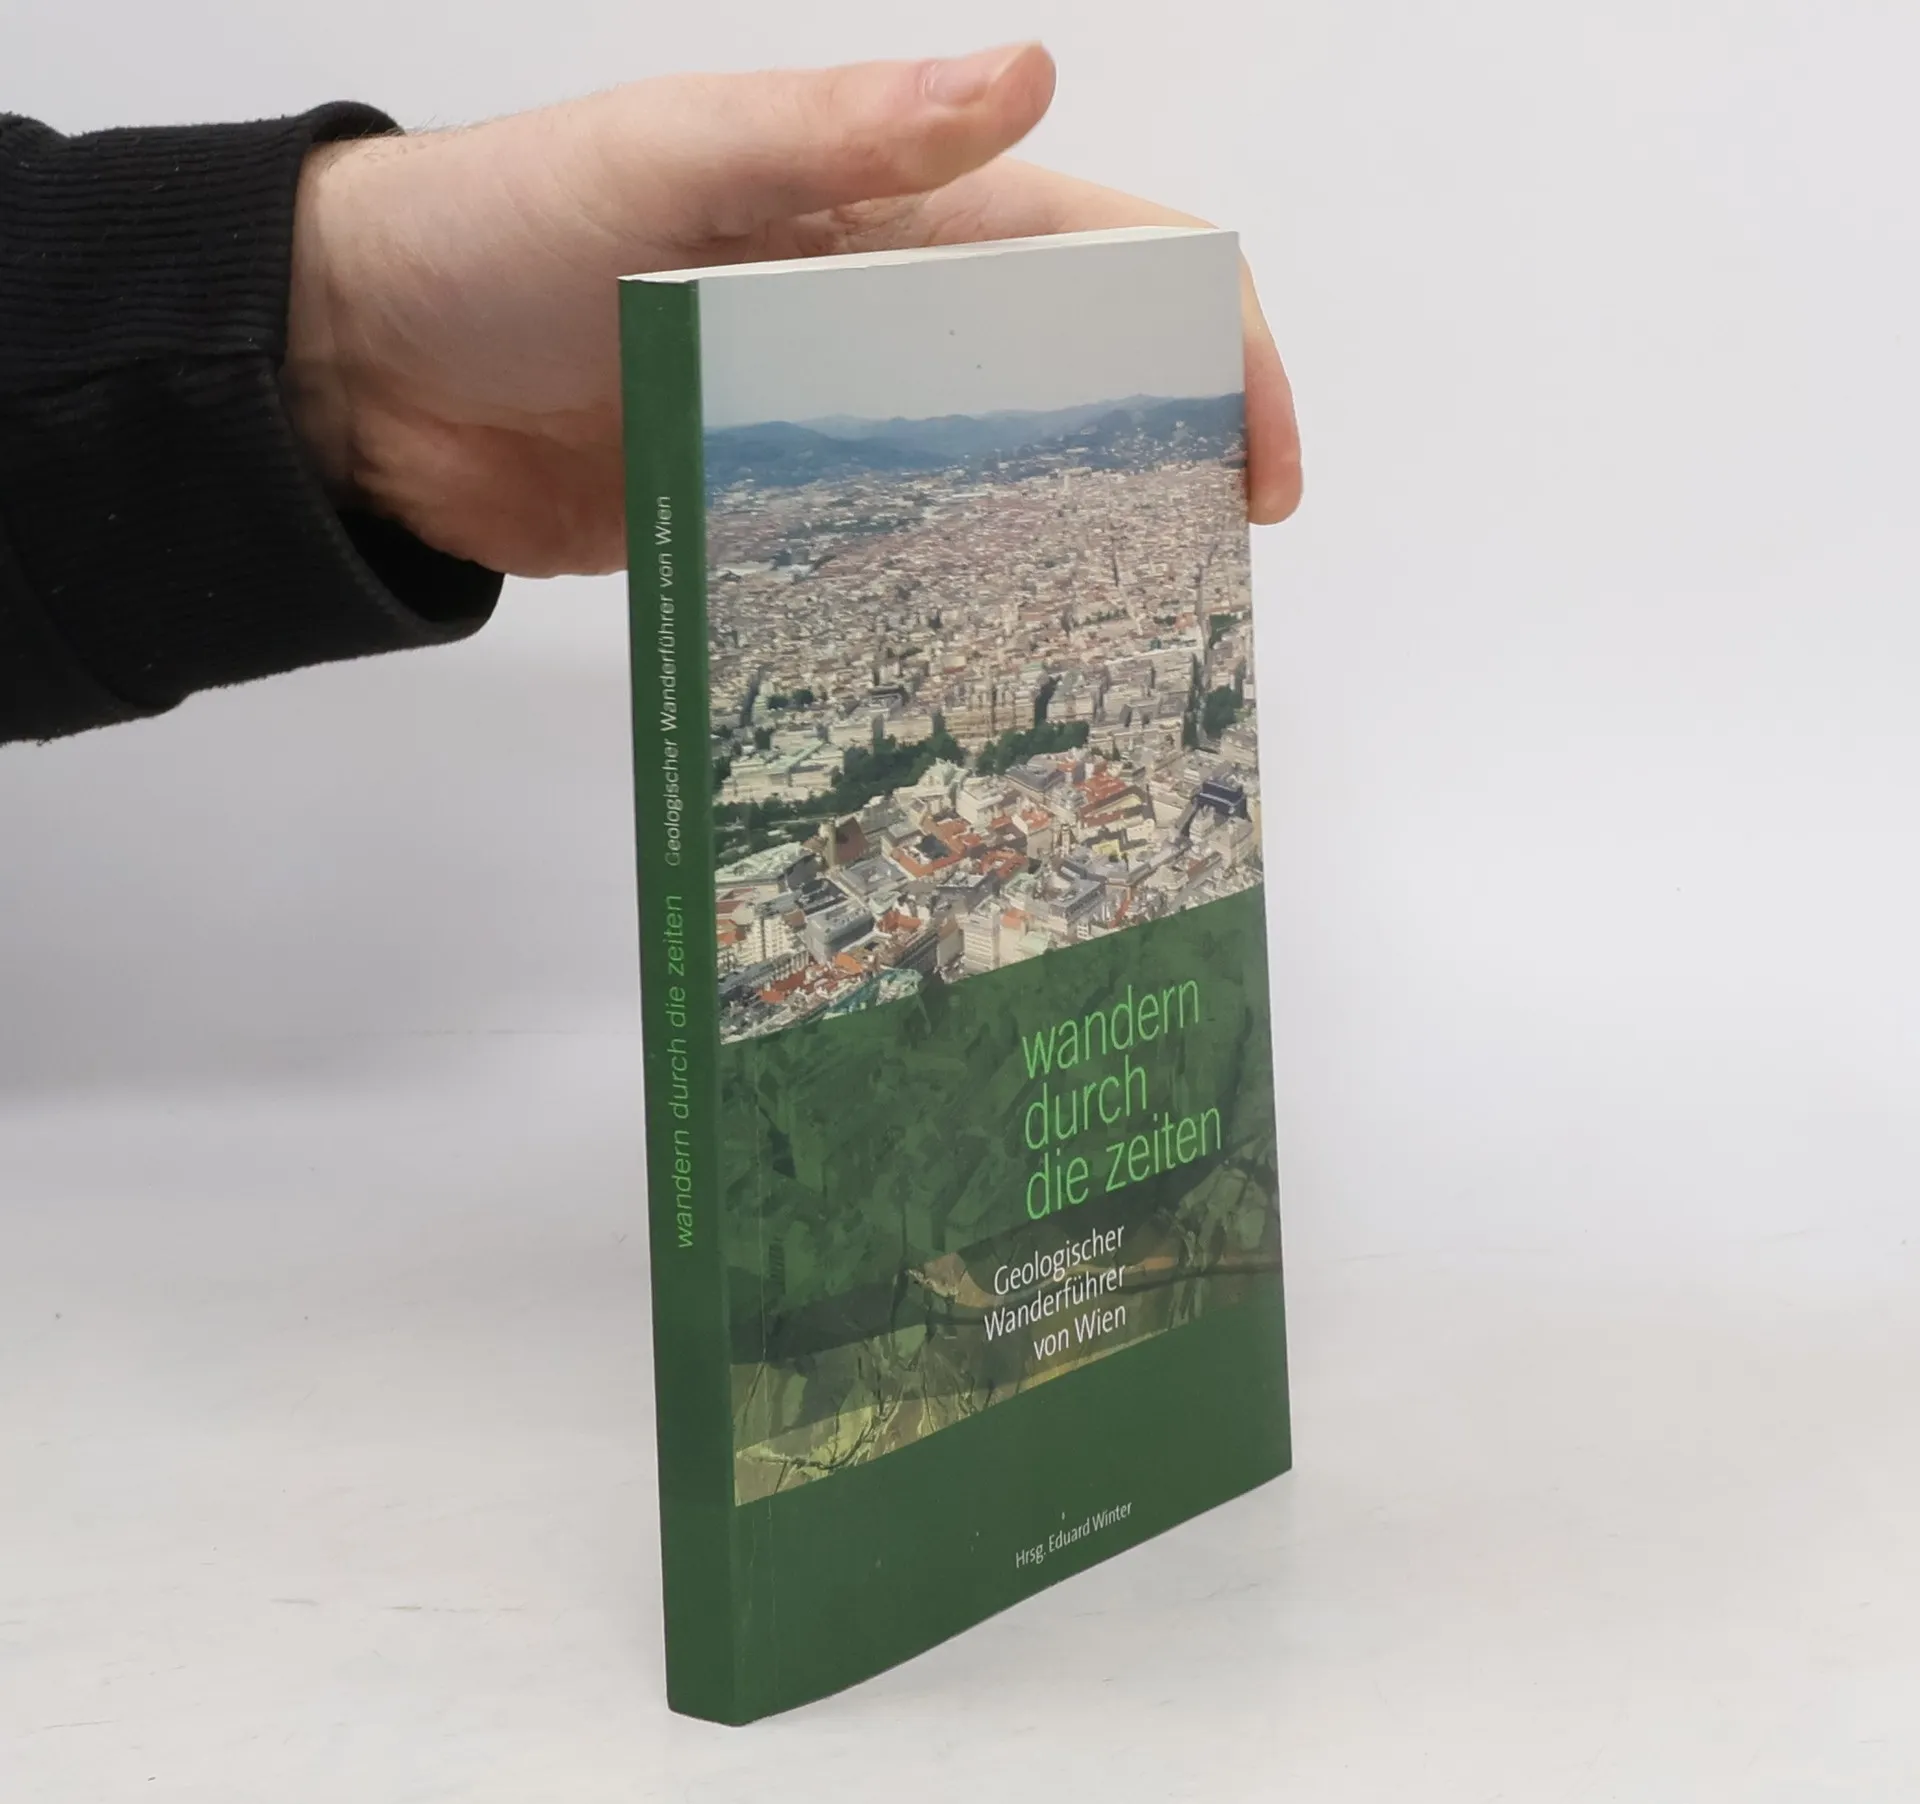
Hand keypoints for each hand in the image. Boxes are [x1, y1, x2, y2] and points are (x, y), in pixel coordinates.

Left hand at [286, 45, 1301, 578]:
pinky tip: (982, 670)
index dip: (1211, 339)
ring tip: (1123, 643)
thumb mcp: (671, 164)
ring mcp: (829, 428)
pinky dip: (948, 605)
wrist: (365, 375)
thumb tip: (1030, 77)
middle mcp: (879, 322)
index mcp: (887, 216)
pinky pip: (888, 560)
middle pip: (1069, 380)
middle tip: (1205, 578)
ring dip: (1069, 545)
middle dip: (1164, 457)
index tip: (1258, 462)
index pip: (1100, 259)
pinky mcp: (772, 516)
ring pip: (992, 481)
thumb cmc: (506, 235)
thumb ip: (840, 137)